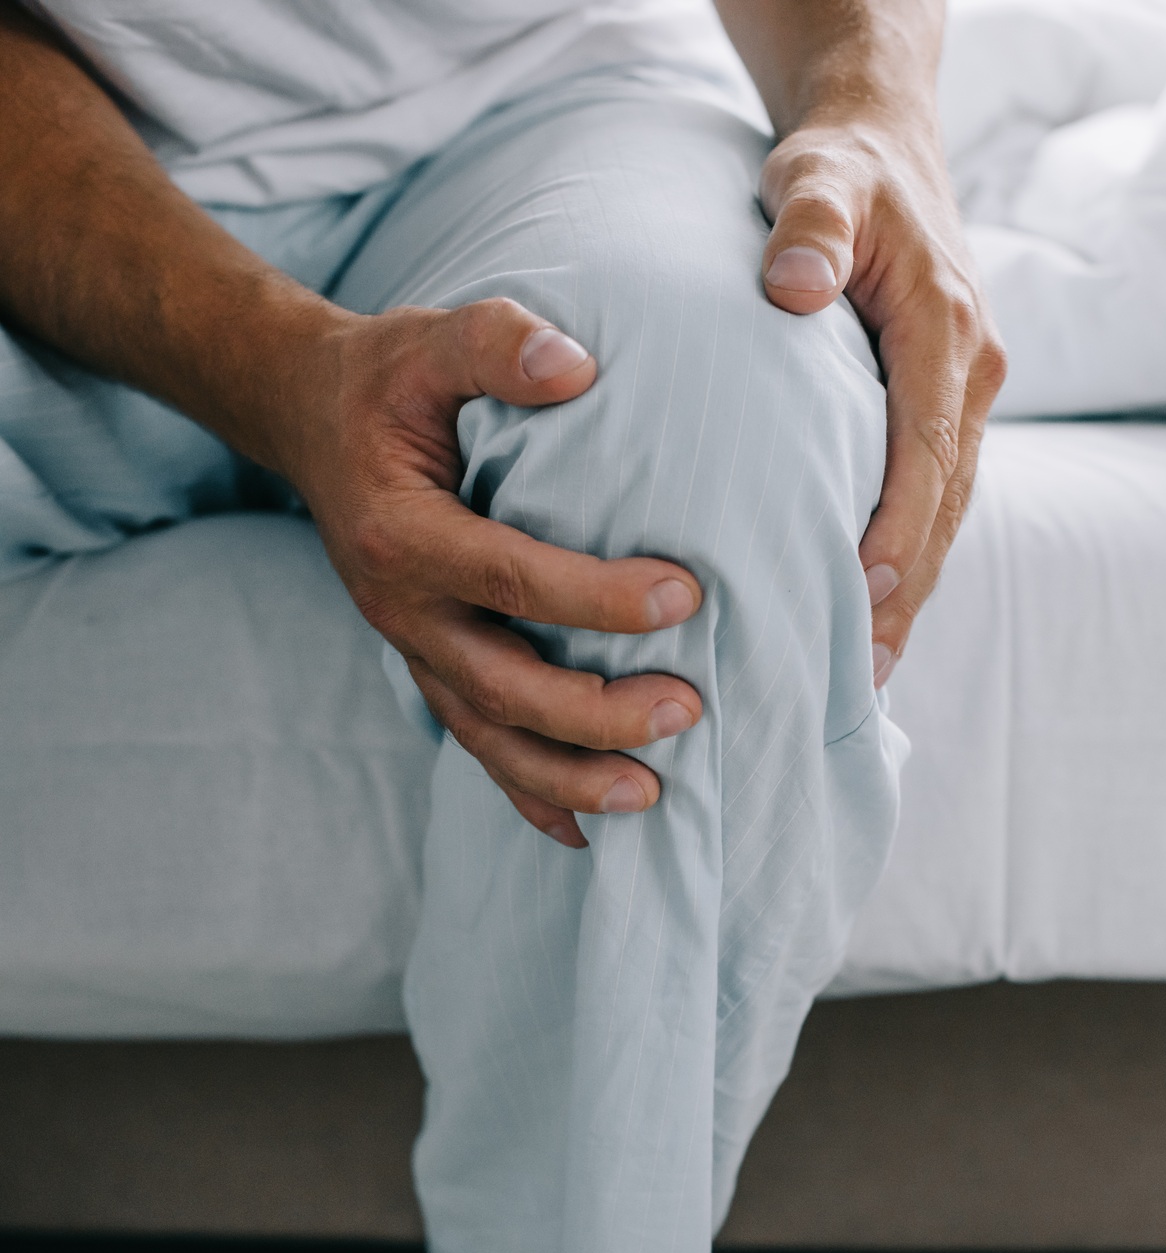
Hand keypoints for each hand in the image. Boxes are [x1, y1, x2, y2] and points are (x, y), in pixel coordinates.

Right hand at [287, 299, 703, 846]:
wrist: (310, 422)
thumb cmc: (386, 382)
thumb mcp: (427, 338)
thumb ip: (495, 343)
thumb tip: (575, 364)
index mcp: (401, 535)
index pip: (509, 576)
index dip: (597, 597)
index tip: (687, 595)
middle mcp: (399, 609)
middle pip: (502, 685)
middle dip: (594, 712)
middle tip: (686, 709)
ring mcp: (412, 650)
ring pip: (489, 736)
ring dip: (568, 775)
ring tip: (650, 796)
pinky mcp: (430, 669)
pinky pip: (478, 745)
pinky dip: (529, 794)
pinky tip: (586, 833)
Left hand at [759, 116, 1005, 683]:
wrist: (883, 142)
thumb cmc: (839, 167)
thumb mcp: (815, 175)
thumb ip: (807, 224)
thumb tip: (796, 286)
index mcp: (946, 331)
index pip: (929, 451)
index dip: (901, 530)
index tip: (865, 593)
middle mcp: (972, 372)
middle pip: (946, 503)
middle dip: (909, 592)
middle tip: (864, 672)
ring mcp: (965, 395)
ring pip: (947, 511)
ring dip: (913, 592)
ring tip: (869, 675)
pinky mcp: (944, 408)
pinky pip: (933, 496)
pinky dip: (909, 558)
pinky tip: (873, 617)